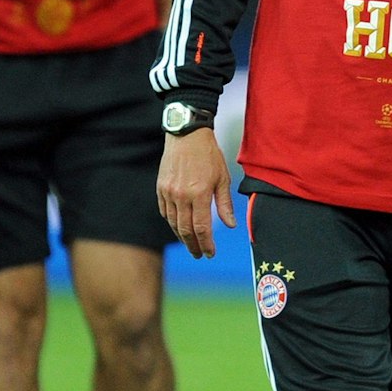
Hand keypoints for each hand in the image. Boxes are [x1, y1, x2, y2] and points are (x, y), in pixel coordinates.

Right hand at [157, 128, 234, 258]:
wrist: (186, 135)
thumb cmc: (209, 155)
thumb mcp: (223, 178)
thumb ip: (224, 204)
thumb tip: (230, 225)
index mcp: (199, 194)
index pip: (202, 228)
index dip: (207, 244)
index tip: (211, 254)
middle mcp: (181, 196)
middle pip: (186, 230)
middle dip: (194, 246)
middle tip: (200, 255)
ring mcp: (168, 192)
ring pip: (173, 223)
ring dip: (182, 237)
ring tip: (191, 244)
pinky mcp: (160, 188)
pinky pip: (165, 212)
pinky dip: (172, 223)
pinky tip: (179, 227)